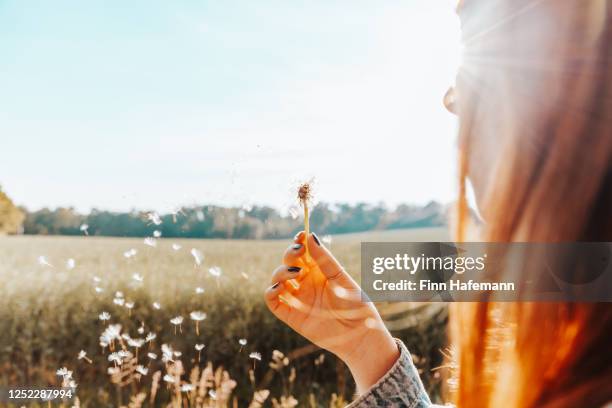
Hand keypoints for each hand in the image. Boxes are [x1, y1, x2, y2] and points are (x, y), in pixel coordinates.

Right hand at [264, 232, 398, 392]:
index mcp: (319, 271)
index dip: (298, 242)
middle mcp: (306, 283)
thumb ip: (324, 258)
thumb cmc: (356, 304)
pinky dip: (271, 291)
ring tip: (296, 273)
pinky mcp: (291, 315)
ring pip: (277, 279)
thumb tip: (310, 236)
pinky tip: (280, 288)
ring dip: (281, 271)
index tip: (300, 235)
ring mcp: (297, 298)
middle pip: (288, 262)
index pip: (303, 252)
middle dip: (290, 254)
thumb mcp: (340, 277)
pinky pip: (273, 301)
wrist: (360, 334)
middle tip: (299, 252)